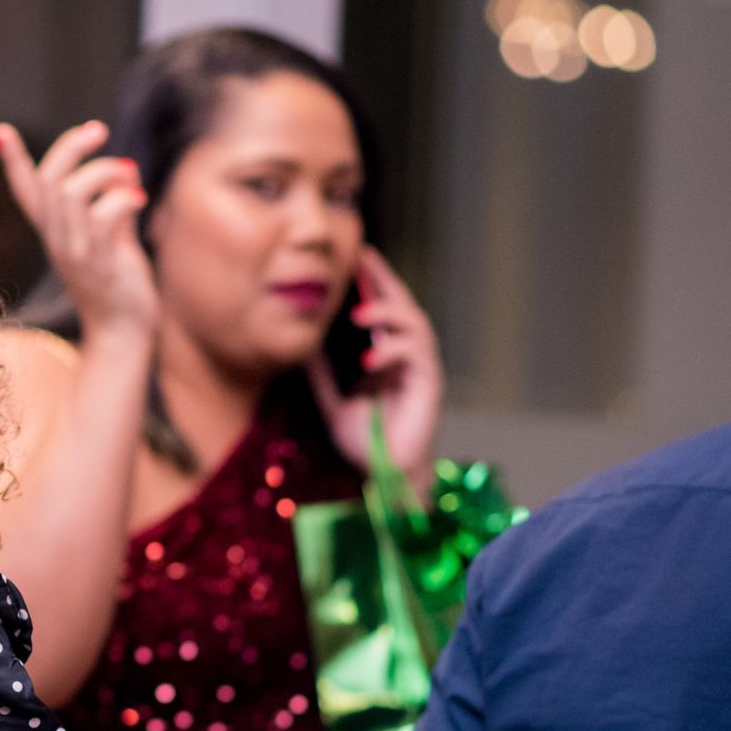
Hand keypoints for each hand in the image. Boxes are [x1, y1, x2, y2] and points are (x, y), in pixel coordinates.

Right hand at [0, 120, 158, 341]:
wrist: (122, 332)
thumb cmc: (119, 285)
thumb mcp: (111, 239)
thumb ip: (112, 207)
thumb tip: (126, 173)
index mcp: (54, 232)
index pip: (26, 193)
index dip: (13, 162)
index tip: (0, 131)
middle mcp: (57, 240)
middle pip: (49, 181)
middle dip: (72, 146)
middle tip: (99, 130)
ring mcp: (74, 252)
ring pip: (71, 193)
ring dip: (104, 171)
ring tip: (130, 174)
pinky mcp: (97, 264)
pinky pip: (103, 217)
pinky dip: (124, 198)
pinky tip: (140, 200)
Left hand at [308, 246, 443, 484]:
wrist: (384, 474)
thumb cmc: (364, 440)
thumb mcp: (332, 400)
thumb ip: (321, 373)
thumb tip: (300, 345)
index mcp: (386, 354)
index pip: (381, 307)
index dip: (371, 280)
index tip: (354, 256)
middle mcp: (407, 355)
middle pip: (402, 304)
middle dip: (383, 279)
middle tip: (362, 258)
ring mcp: (421, 368)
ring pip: (415, 323)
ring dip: (387, 314)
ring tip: (358, 316)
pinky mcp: (429, 385)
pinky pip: (417, 356)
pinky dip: (393, 352)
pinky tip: (370, 359)